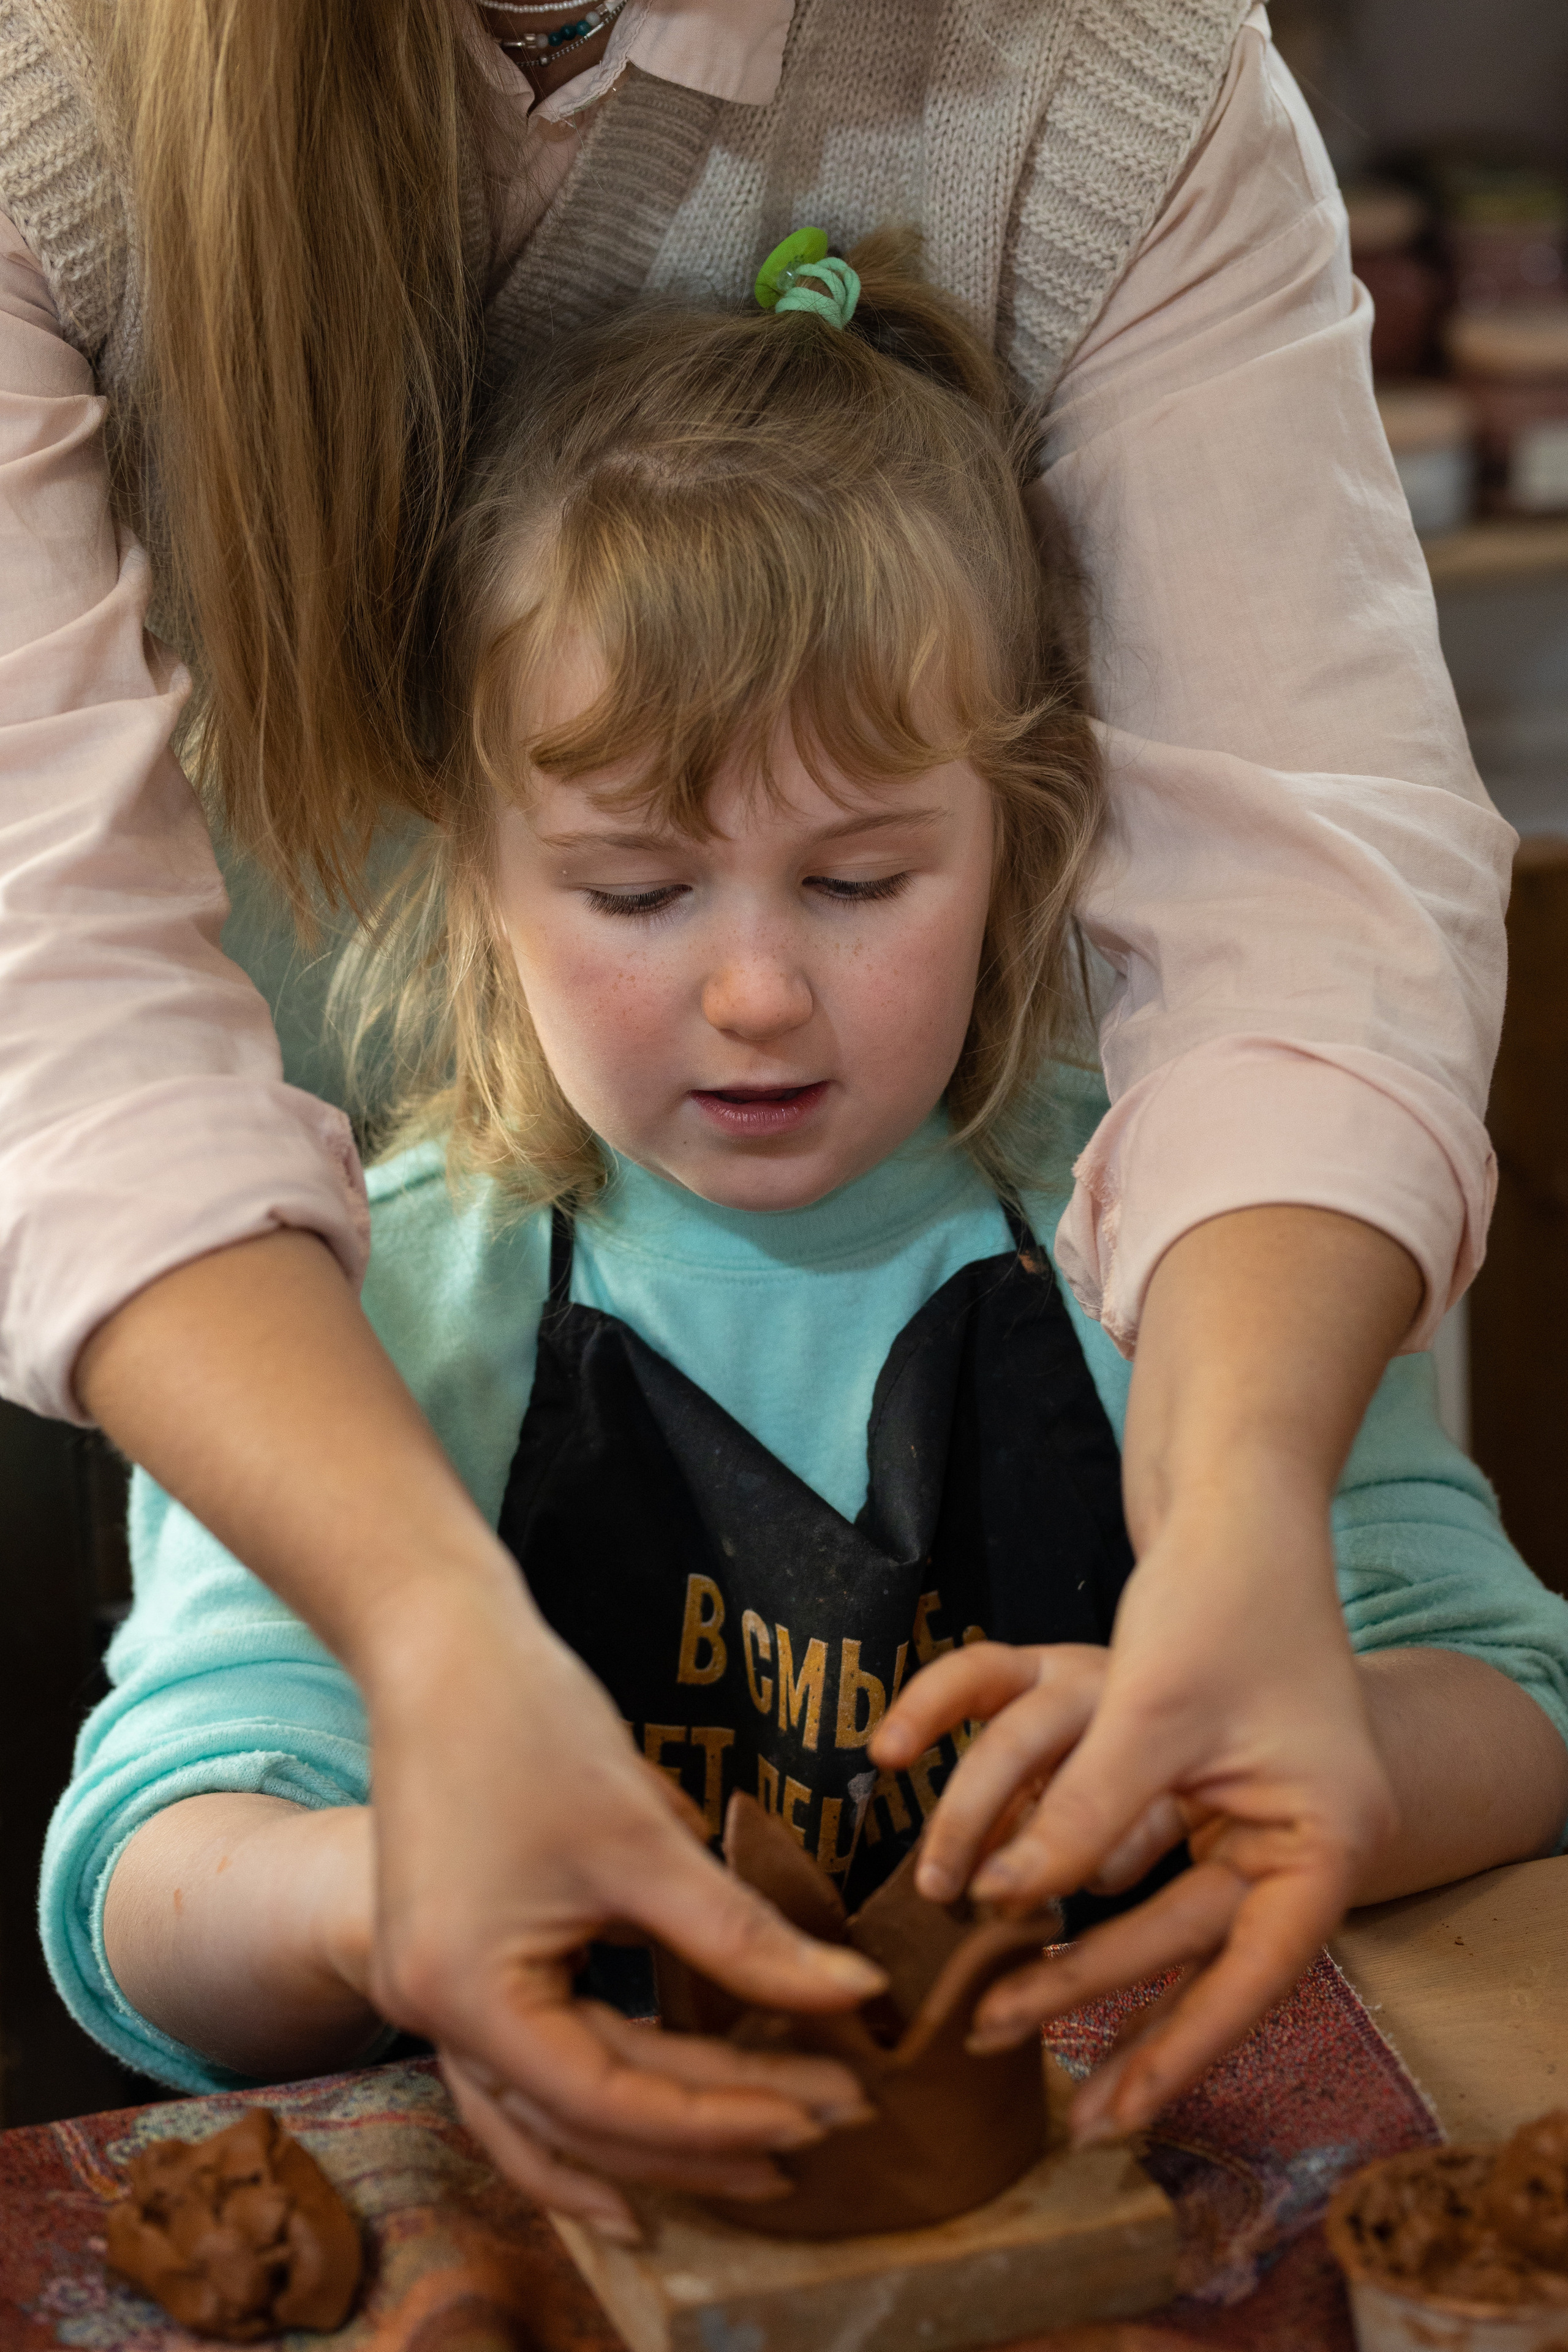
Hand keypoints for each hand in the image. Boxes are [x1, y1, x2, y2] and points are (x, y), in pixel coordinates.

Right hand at [79, 1231, 882, 2240]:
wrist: (437, 1645)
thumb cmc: (529, 1727)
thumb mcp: (644, 1844)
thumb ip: (742, 1938)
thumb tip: (854, 1999)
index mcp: (468, 1997)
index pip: (617, 2098)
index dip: (731, 2110)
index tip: (833, 2100)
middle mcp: (433, 2017)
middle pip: (585, 2117)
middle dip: (709, 2133)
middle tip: (826, 2128)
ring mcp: (431, 1996)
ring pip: (545, 2117)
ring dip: (648, 2146)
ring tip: (751, 2170)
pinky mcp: (450, 1965)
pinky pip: (520, 2077)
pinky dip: (587, 2112)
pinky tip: (642, 2148)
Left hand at [874, 1499, 1394, 2143]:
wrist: (1234, 1508)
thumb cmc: (1222, 1599)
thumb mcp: (1152, 1711)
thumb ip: (1086, 1810)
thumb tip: (1004, 1901)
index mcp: (1317, 1838)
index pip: (1248, 1975)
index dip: (1176, 2049)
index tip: (1107, 2116)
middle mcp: (1282, 1831)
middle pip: (1177, 1935)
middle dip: (1082, 1987)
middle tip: (992, 2036)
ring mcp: (1229, 1801)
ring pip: (1129, 1885)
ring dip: (1056, 1923)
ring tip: (982, 1971)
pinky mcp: (1179, 1768)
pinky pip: (1108, 1821)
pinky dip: (1047, 1835)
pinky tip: (991, 1862)